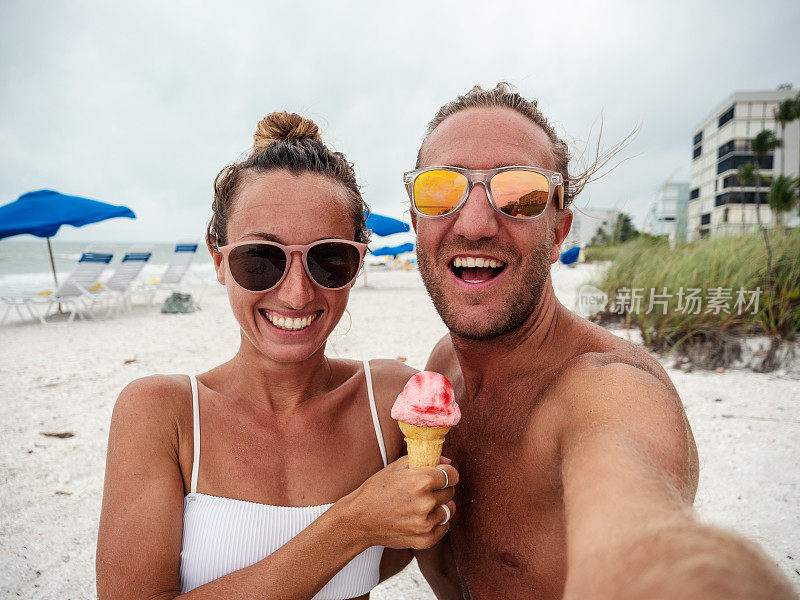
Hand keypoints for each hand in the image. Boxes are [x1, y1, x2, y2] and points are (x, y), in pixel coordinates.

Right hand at [340, 456, 457, 549]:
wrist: (359, 519)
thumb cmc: (376, 490)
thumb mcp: (397, 467)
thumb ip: (425, 460)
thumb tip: (448, 461)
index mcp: (421, 481)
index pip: (452, 474)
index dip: (447, 473)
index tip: (440, 475)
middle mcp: (426, 503)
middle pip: (450, 491)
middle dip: (440, 488)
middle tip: (423, 490)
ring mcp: (426, 524)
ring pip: (449, 509)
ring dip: (440, 506)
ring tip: (422, 505)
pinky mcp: (425, 540)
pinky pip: (444, 527)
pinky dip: (437, 522)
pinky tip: (421, 517)